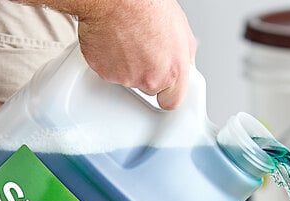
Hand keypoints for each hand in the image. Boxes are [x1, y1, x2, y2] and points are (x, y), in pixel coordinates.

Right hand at [77, 0, 196, 108]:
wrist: (115, 0)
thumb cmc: (145, 5)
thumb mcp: (180, 27)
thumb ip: (183, 54)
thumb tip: (183, 62)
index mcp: (173, 71)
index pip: (172, 101)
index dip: (167, 94)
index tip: (165, 89)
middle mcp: (151, 79)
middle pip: (150, 89)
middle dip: (148, 73)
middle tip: (144, 49)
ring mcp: (127, 78)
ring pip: (129, 80)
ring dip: (129, 65)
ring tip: (129, 39)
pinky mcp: (106, 74)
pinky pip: (110, 72)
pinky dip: (111, 61)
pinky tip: (116, 41)